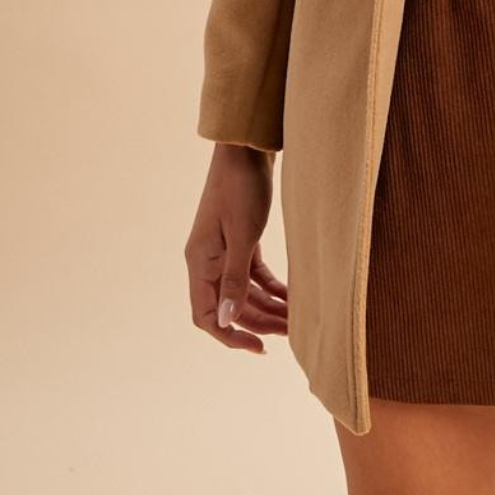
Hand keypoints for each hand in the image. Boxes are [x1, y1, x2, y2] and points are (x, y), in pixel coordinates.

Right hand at [185, 142, 288, 353]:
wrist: (247, 148)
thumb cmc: (241, 187)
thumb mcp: (243, 236)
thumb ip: (235, 280)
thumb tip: (227, 321)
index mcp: (199, 262)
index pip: (204, 315)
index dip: (229, 335)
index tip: (258, 347)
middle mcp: (207, 260)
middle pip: (229, 306)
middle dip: (258, 322)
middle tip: (290, 332)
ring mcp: (223, 250)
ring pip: (243, 292)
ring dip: (268, 306)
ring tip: (296, 318)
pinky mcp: (240, 240)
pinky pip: (253, 274)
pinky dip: (271, 287)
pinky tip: (291, 296)